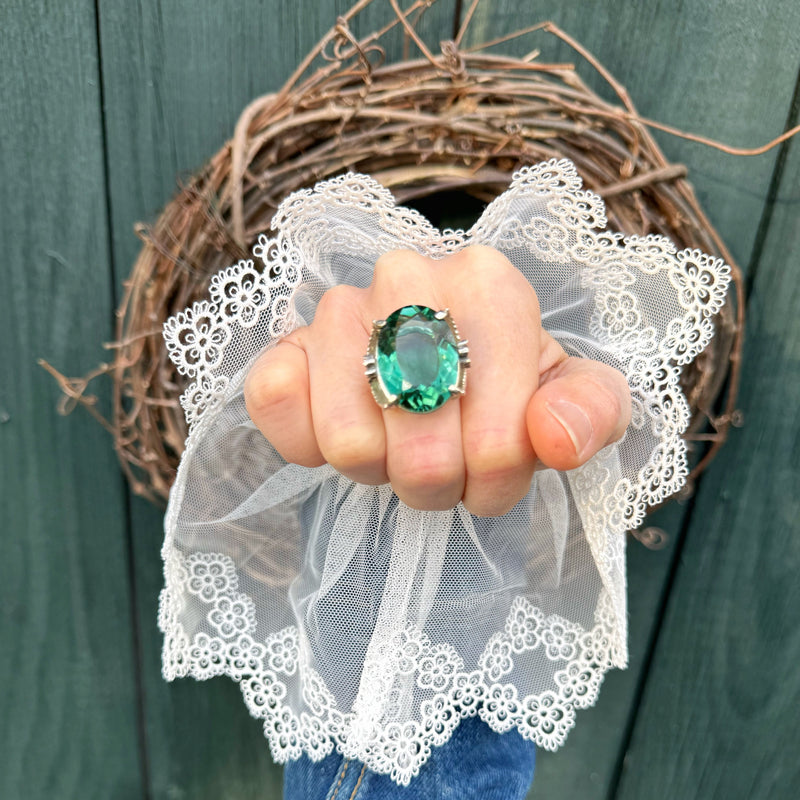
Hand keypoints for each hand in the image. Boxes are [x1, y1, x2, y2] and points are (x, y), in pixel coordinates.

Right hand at [244, 246, 630, 515]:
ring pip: (350, 445)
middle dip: (439, 482)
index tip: (496, 464)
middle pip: (422, 454)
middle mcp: (406, 280)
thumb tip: (551, 437)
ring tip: (399, 440)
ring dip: (380, 470)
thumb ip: (590, 412)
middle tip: (447, 458)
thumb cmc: (512, 382)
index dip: (496, 479)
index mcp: (489, 286)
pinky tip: (347, 424)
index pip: (498, 441)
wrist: (440, 359)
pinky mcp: (286, 344)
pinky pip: (276, 408)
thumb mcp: (577, 394)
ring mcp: (338, 309)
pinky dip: (307, 444)